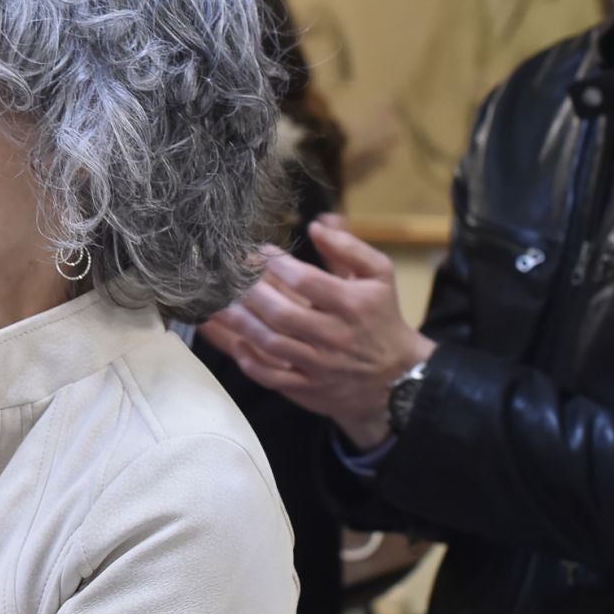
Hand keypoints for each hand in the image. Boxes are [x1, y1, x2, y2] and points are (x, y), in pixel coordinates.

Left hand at [200, 215, 434, 448]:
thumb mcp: (379, 276)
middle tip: (228, 276)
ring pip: (272, 345)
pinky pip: (273, 378)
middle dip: (250, 292)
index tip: (257, 253)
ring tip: (217, 305)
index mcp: (352, 305)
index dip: (276, 265)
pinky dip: (250, 361)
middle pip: (282, 314)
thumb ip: (349, 247)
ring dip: (240, 324)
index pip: (307, 282)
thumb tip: (317, 224)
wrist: (397, 377)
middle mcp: (335, 336)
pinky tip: (234, 342)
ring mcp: (320, 366)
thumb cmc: (380, 317)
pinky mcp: (309, 389)